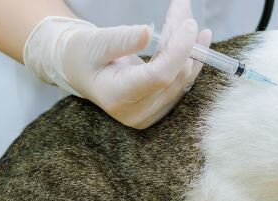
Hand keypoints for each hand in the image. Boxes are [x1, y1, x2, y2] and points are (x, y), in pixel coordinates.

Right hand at [22, 0, 211, 128]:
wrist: (79, 70)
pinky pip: (182, 82)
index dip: (178, 51)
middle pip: (173, 75)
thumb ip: (122, 40)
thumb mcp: (96, 42)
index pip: (159, 77)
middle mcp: (136, 111)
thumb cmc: (84, 55)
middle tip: (183, 9)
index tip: (188, 25)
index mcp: (117, 96)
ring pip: (182, 77)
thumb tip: (148, 31)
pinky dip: (190, 57)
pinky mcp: (159, 106)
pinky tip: (199, 38)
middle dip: (183, 40)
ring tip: (188, 17)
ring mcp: (149, 112)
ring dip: (190, 46)